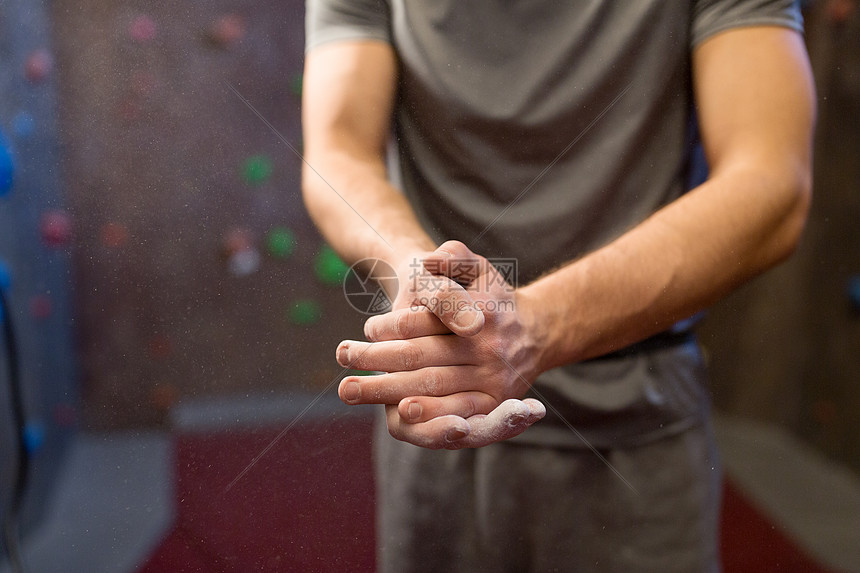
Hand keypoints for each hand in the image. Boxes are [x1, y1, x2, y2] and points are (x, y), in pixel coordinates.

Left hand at [337, 241, 546, 448]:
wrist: (536, 333)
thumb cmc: (494, 298)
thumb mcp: (479, 268)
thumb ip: (454, 257)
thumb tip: (429, 259)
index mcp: (482, 312)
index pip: (422, 323)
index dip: (388, 327)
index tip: (368, 327)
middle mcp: (488, 350)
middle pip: (420, 360)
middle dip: (375, 360)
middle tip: (342, 356)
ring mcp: (492, 381)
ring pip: (430, 389)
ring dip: (384, 391)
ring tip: (348, 389)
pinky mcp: (493, 405)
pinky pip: (453, 415)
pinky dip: (422, 418)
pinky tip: (393, 415)